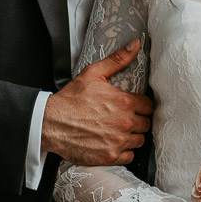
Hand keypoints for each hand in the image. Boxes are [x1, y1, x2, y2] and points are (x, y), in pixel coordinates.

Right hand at [42, 40, 152, 166]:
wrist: (51, 122)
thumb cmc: (71, 99)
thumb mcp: (93, 73)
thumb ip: (118, 60)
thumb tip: (135, 44)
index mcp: (125, 102)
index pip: (149, 106)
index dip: (142, 105)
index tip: (134, 106)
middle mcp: (125, 123)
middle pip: (146, 124)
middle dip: (138, 120)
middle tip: (125, 118)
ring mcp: (118, 141)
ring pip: (139, 140)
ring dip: (133, 136)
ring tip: (120, 131)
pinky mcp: (110, 156)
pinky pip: (129, 156)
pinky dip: (125, 151)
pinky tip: (114, 143)